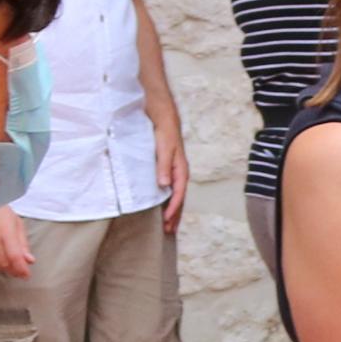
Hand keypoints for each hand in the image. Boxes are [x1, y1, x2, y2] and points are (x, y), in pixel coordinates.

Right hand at [0, 204, 34, 280]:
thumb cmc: (1, 212)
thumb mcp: (17, 224)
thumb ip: (23, 244)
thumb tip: (29, 260)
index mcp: (5, 231)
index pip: (14, 257)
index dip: (21, 269)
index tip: (26, 274)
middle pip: (3, 263)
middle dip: (13, 270)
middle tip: (19, 271)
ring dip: (2, 268)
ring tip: (8, 265)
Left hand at [155, 112, 190, 234]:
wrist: (161, 110)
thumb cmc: (164, 127)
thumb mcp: (163, 145)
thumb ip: (163, 164)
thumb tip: (164, 185)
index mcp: (180, 168)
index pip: (178, 193)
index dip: (173, 208)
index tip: (166, 222)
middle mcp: (177, 170)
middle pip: (179, 197)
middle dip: (175, 215)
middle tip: (168, 231)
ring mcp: (172, 169)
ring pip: (175, 194)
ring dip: (172, 209)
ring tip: (167, 224)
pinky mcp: (165, 166)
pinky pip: (169, 187)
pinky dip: (167, 198)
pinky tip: (162, 203)